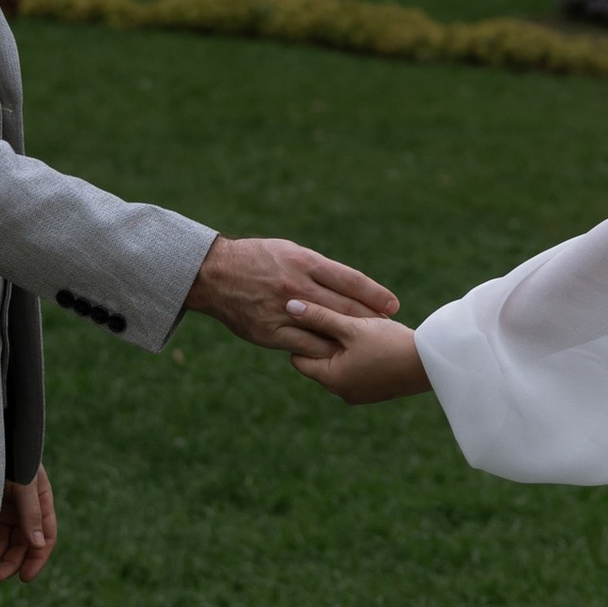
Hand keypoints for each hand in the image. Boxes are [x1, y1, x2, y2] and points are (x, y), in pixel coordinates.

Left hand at [0, 466, 57, 583]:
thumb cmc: (8, 456)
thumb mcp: (23, 483)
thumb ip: (31, 513)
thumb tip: (39, 545)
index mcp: (41, 499)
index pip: (46, 535)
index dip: (38, 558)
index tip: (25, 578)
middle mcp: (26, 506)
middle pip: (25, 542)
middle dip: (14, 562)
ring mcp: (8, 507)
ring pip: (8, 540)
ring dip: (0, 557)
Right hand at [185, 235, 397, 354]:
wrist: (214, 275)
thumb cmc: (257, 259)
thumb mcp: (289, 252)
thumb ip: (317, 269)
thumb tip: (349, 285)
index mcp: (304, 262)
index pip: (350, 280)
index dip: (375, 294)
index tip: (393, 305)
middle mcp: (296, 286)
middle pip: (344, 307)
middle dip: (370, 319)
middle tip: (388, 328)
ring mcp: (283, 311)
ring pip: (327, 330)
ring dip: (350, 338)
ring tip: (368, 344)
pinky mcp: (269, 332)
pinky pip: (304, 347)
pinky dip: (323, 350)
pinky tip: (337, 355)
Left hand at [286, 305, 428, 404]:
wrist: (432, 364)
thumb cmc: (391, 343)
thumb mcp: (352, 326)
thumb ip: (320, 315)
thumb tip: (289, 306)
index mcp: (331, 379)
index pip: (298, 356)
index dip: (305, 334)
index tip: (317, 317)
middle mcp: (341, 391)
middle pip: (318, 360)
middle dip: (324, 339)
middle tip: (335, 318)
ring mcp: (359, 393)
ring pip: (339, 364)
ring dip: (343, 346)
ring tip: (357, 327)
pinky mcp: (375, 390)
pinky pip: (356, 370)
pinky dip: (358, 355)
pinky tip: (372, 339)